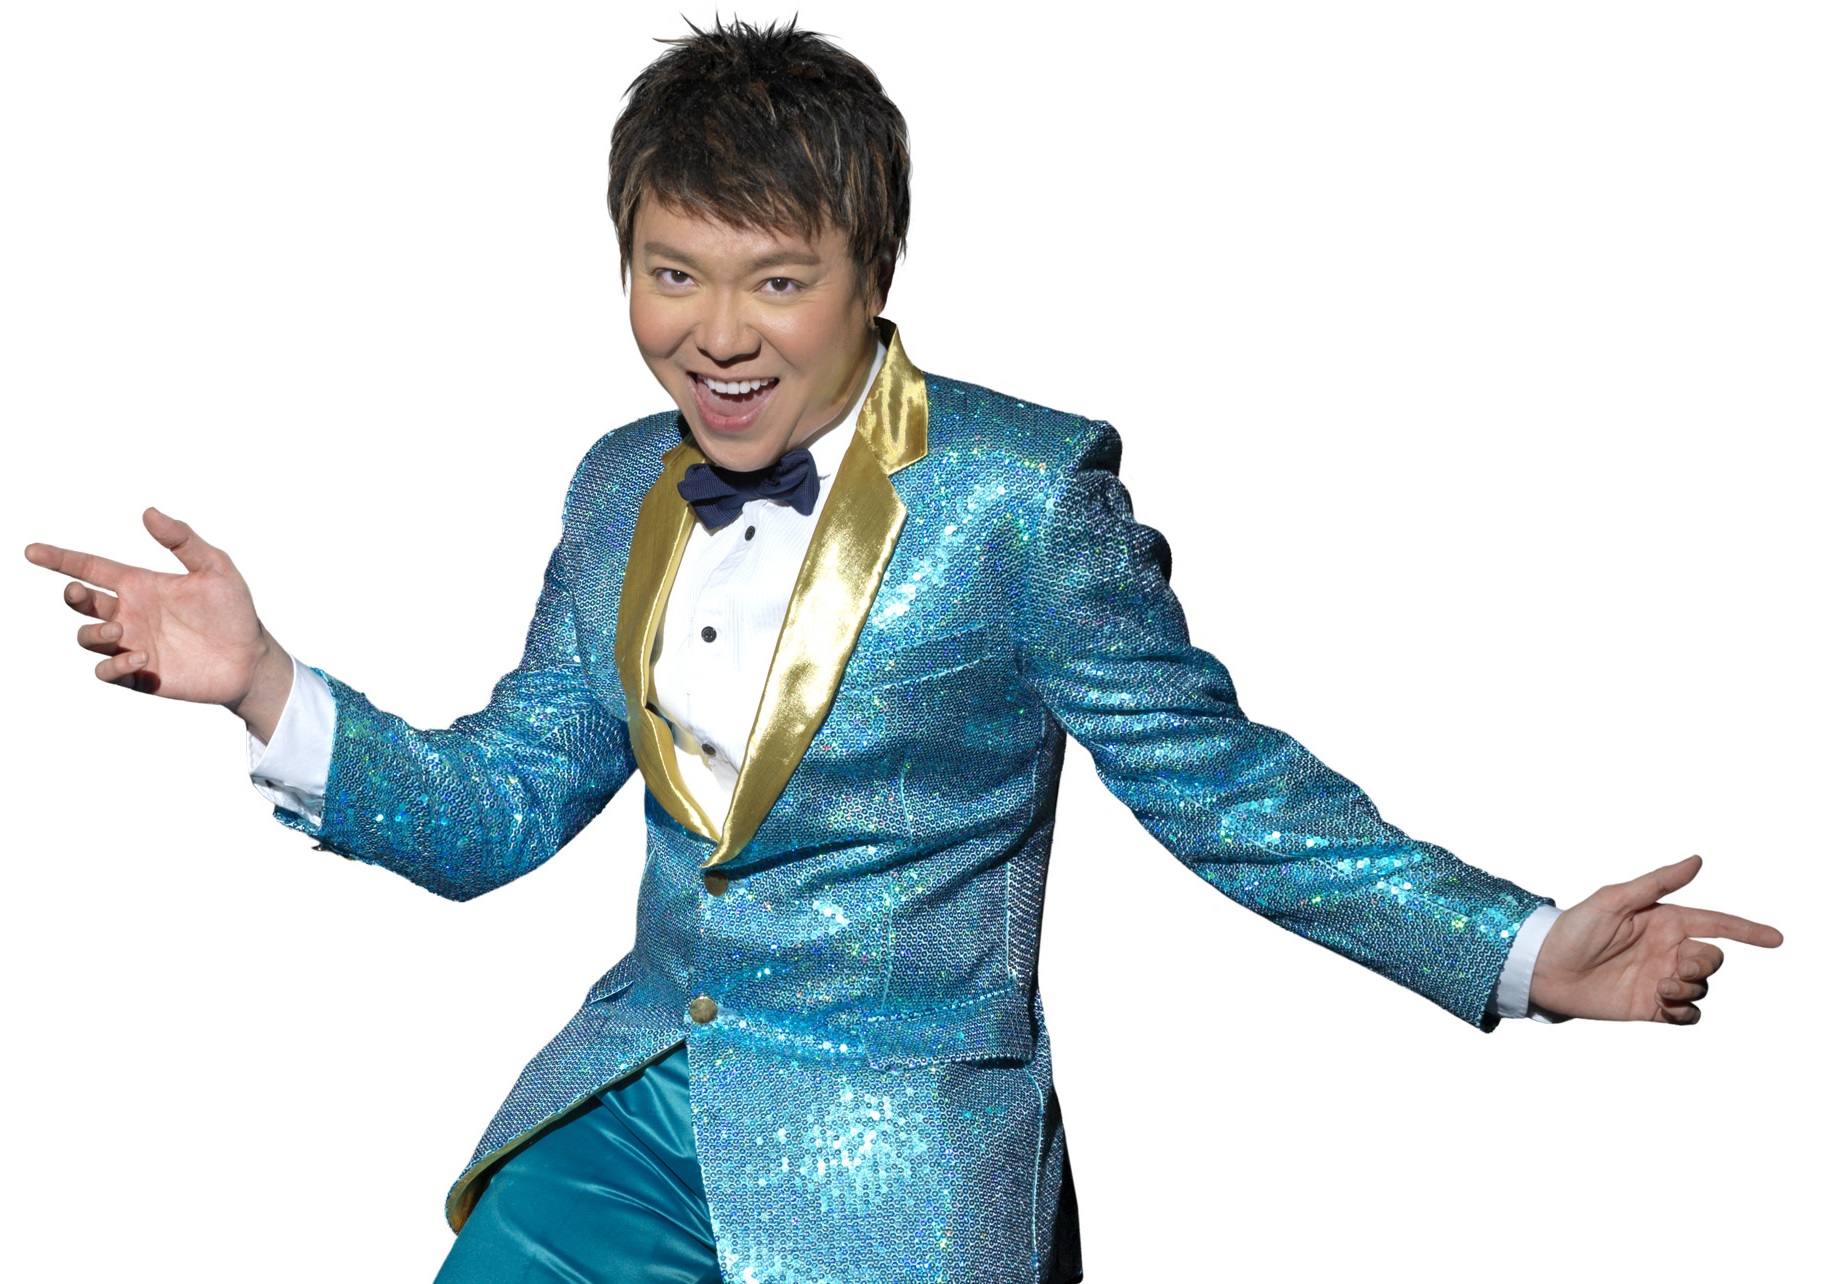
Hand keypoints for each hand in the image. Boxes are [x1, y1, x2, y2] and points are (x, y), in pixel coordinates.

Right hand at [23, 508, 293, 740]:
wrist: (252, 659)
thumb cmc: (234, 611)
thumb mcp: (216, 569)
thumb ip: (183, 540)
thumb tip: (149, 512)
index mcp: (140, 585)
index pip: (90, 567)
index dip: (60, 559)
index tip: (31, 551)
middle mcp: (130, 613)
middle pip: (82, 603)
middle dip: (72, 596)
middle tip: (79, 591)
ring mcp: (132, 644)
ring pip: (87, 638)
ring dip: (94, 633)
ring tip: (120, 631)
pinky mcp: (140, 675)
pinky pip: (108, 672)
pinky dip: (114, 665)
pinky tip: (141, 658)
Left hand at [1529, 855, 1781, 1023]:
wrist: (1545, 969)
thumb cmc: (1574, 928)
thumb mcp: (1613, 899)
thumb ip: (1657, 883)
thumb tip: (1698, 860)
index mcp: (1664, 921)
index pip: (1716, 924)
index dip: (1747, 930)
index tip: (1776, 939)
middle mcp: (1666, 949)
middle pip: (1713, 959)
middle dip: (1705, 965)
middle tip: (1677, 968)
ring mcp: (1660, 979)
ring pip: (1703, 987)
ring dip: (1690, 989)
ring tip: (1660, 989)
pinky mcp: (1651, 1007)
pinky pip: (1688, 1014)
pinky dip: (1685, 1012)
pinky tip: (1664, 1005)